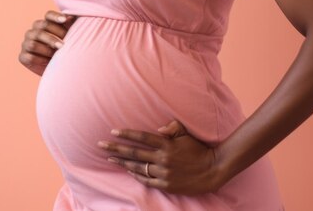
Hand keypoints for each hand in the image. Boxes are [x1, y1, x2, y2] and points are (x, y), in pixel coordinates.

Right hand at [18, 10, 76, 75]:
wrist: (59, 67)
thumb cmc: (66, 49)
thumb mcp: (70, 36)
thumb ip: (71, 26)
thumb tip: (70, 17)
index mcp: (45, 23)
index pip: (49, 15)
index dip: (56, 17)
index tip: (64, 20)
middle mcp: (33, 31)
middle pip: (41, 29)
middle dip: (52, 37)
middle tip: (63, 45)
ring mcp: (26, 43)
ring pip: (33, 44)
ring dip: (46, 50)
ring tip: (56, 55)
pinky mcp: (23, 56)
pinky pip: (30, 57)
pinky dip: (40, 60)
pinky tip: (49, 62)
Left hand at [97, 120, 222, 195]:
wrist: (212, 170)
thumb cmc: (198, 148)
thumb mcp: (187, 134)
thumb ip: (173, 128)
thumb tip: (159, 129)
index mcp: (167, 144)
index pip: (142, 137)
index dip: (126, 134)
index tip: (113, 131)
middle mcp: (163, 159)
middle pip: (134, 153)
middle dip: (116, 148)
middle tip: (100, 145)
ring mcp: (163, 173)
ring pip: (138, 167)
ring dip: (122, 162)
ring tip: (110, 158)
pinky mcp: (166, 185)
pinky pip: (146, 180)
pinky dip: (136, 175)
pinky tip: (128, 170)